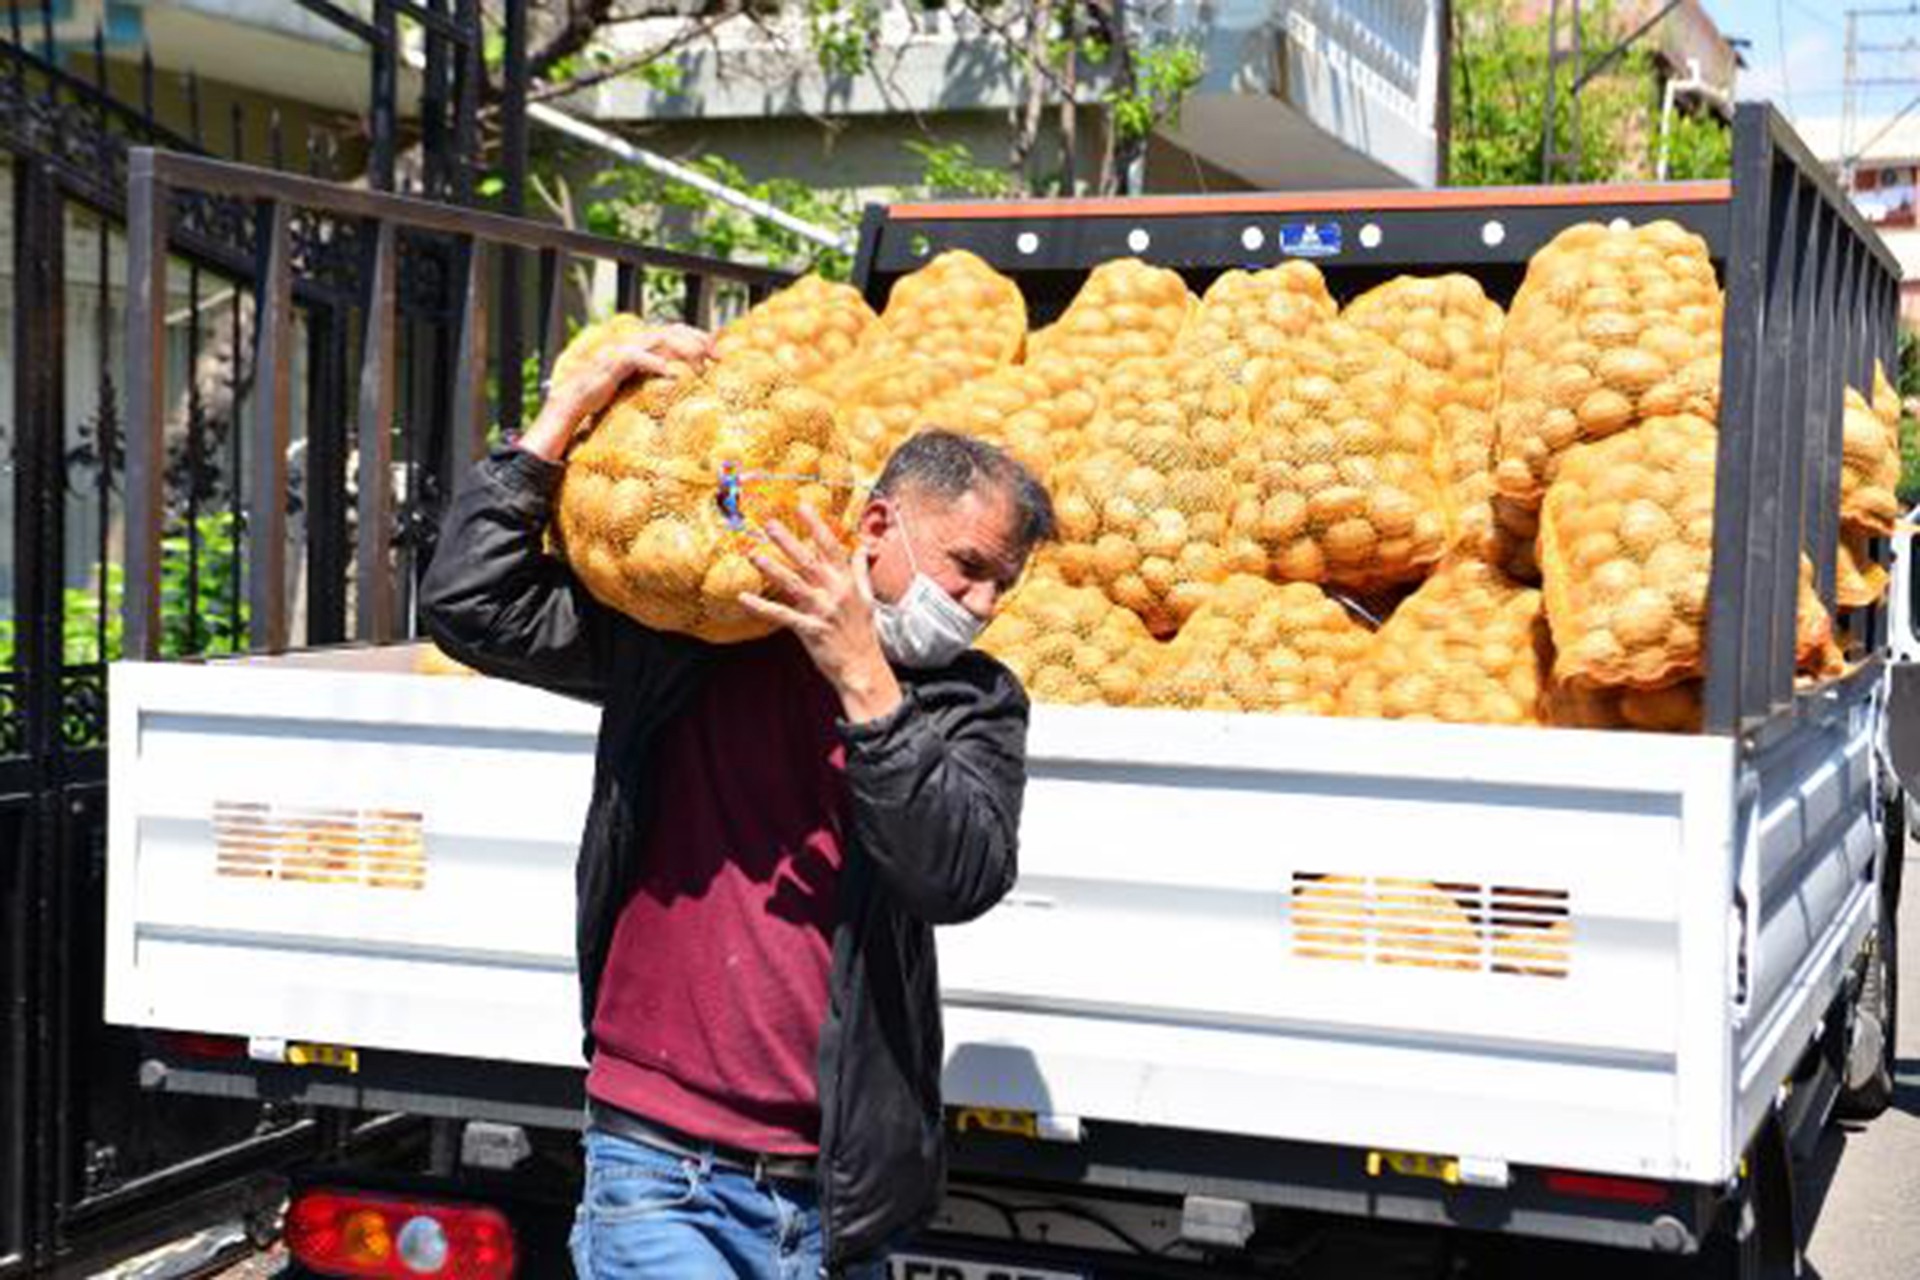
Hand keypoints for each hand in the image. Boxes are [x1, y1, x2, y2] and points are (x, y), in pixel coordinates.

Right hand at [517, 324, 712, 462]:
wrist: (571, 406)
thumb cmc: (604, 399)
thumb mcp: (637, 386)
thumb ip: (656, 379)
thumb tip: (684, 384)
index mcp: (639, 345)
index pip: (673, 330)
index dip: (697, 336)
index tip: (718, 353)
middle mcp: (631, 343)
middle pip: (670, 330)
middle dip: (697, 339)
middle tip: (718, 356)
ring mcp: (620, 351)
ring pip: (656, 339)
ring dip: (681, 349)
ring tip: (700, 365)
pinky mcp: (609, 365)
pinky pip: (634, 358)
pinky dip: (653, 363)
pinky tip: (671, 373)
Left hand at [740, 506, 903, 722]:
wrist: (864, 668)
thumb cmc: (863, 633)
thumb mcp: (867, 598)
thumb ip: (860, 571)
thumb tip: (862, 548)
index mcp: (848, 582)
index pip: (831, 547)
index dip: (816, 525)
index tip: (801, 505)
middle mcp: (835, 593)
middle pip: (808, 561)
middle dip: (788, 540)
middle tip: (768, 523)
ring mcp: (823, 611)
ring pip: (794, 584)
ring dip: (772, 569)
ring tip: (752, 554)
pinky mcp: (810, 630)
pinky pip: (782, 616)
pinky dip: (762, 607)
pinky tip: (744, 598)